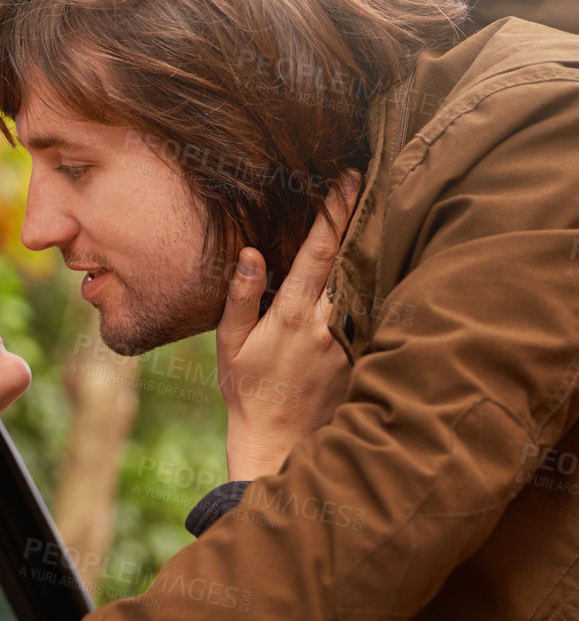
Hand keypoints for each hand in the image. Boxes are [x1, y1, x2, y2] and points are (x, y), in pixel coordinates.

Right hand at [216, 171, 360, 479]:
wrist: (281, 442)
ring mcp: (351, 339)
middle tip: (376, 178)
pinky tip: (390, 260)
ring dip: (375, 244)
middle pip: (354, 256)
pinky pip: (376, 310)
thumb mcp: (229, 343)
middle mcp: (327, 322)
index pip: (319, 250)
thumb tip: (250, 252)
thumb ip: (241, 296)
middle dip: (363, 215)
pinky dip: (381, 282)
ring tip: (385, 208)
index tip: (346, 178)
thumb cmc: (248, 390)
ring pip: (370, 280)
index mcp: (292, 313)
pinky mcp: (365, 356)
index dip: (334, 211)